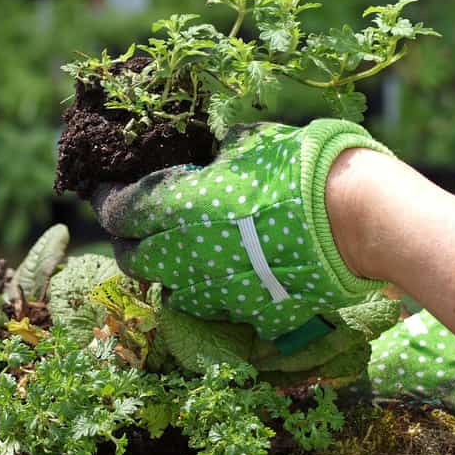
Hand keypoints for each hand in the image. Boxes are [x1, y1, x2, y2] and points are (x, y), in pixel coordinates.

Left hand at [92, 119, 391, 343]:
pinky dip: (200, 286)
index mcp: (173, 207)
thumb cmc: (296, 169)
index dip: (106, 200)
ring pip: (164, 285)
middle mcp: (180, 254)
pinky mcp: (237, 309)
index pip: (117, 211)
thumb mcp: (243, 144)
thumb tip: (206, 157)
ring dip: (163, 267)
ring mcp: (208, 288)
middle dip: (128, 240)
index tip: (104, 191)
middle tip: (139, 225)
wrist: (351, 221)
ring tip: (180, 248)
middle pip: (130, 257)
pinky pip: (202, 301)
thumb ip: (210, 156)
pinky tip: (219, 268)